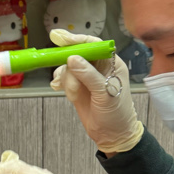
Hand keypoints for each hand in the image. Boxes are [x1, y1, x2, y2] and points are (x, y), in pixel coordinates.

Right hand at [48, 29, 143, 153]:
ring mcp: (86, 77)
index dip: (77, 40)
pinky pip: (64, 78)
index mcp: (111, 63)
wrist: (112, 135)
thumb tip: (72, 59)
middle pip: (77, 53)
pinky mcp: (77, 86)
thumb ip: (89, 75)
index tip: (59, 38)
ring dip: (67, 80)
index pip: (93, 44)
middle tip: (57, 67)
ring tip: (74, 94)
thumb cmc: (116, 114)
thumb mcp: (105, 94)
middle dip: (68, 62)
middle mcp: (98, 67)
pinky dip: (60, 82)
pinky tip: (58, 89)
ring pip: (68, 67)